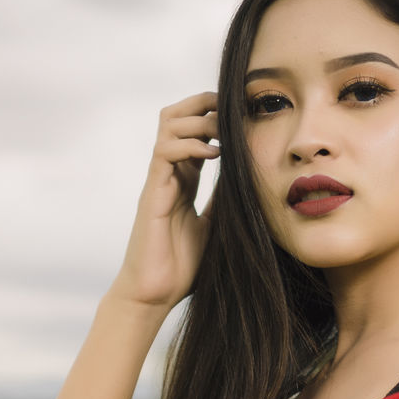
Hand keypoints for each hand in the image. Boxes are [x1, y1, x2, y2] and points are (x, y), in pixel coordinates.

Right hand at [112, 91, 220, 309]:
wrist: (155, 295)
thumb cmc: (181, 267)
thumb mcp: (215, 228)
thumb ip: (224, 202)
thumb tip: (246, 183)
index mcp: (184, 181)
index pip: (195, 132)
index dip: (215, 117)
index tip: (241, 118)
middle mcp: (169, 175)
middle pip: (175, 116)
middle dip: (203, 104)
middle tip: (230, 111)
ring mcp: (159, 181)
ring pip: (167, 126)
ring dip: (197, 119)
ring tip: (222, 132)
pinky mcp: (152, 194)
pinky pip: (164, 152)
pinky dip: (189, 145)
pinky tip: (212, 155)